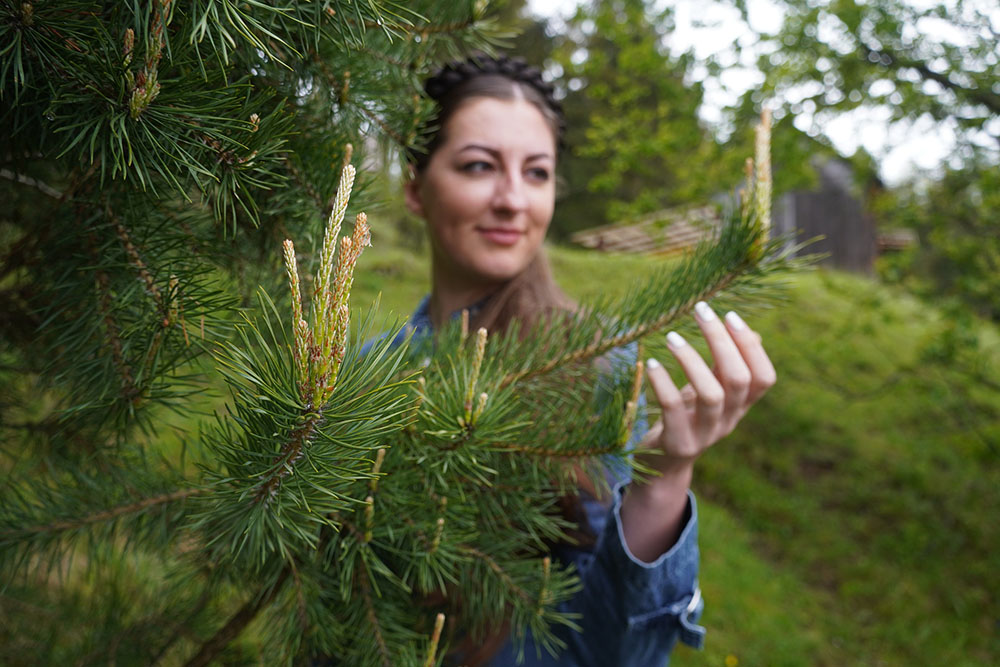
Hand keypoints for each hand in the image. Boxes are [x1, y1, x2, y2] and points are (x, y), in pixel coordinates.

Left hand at [641, 301, 775, 475]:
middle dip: (722, 341)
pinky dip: (662, 382)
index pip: (764, 377)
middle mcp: (729, 421)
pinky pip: (673, 409)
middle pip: (740, 380)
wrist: (660, 466)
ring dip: (692, 360)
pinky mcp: (677, 444)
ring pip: (711, 395)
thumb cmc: (685, 418)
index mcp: (740, 407)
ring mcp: (704, 435)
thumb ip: (725, 366)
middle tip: (700, 311)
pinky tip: (651, 363)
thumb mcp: (708, 390)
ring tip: (671, 336)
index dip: (751, 346)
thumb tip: (749, 331)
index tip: (730, 315)